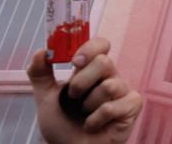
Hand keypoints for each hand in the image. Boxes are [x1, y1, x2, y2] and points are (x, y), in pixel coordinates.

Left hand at [27, 38, 142, 143]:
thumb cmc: (63, 126)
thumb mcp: (45, 98)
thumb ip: (40, 74)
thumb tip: (42, 51)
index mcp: (93, 69)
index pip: (101, 45)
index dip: (90, 48)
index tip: (74, 61)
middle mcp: (110, 76)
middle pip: (104, 61)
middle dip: (81, 82)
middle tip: (73, 96)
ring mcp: (123, 91)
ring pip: (109, 86)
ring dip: (88, 105)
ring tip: (84, 115)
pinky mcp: (131, 107)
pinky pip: (113, 107)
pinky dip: (96, 119)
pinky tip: (93, 126)